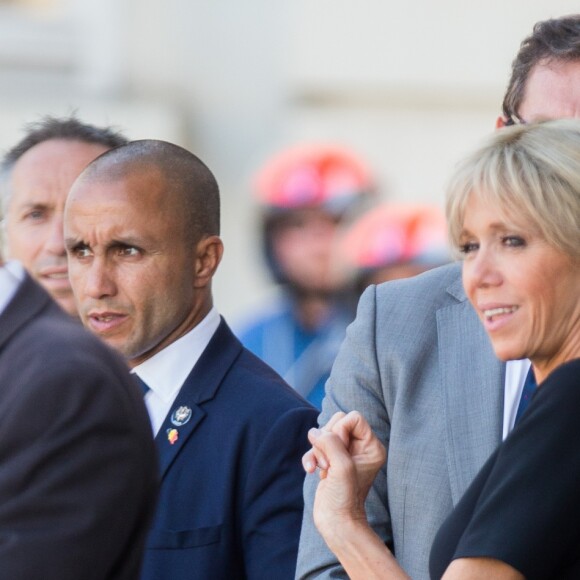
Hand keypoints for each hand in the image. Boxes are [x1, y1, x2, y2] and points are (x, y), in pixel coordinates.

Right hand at [303, 411, 385, 538]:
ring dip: (317, 450)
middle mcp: (360, 447)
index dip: (341, 430)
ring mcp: (344, 453)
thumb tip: (315, 432)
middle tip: (330, 462)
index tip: (340, 453)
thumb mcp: (341, 465)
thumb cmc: (345, 497)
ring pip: (324, 432)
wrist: (336, 522)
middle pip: (337, 421)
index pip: (353, 417)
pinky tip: (311, 471)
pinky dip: (311, 457)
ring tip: (323, 469)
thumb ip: (330, 442)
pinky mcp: (330, 460)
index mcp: (371, 446)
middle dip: (327, 440)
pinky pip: (316, 445)